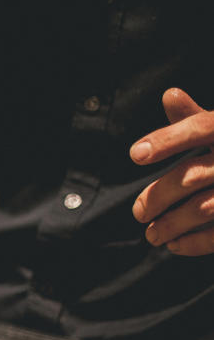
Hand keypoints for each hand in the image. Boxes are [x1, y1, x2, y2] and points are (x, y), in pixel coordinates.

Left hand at [131, 88, 213, 254]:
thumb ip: (196, 117)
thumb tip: (169, 94)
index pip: (201, 127)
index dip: (168, 139)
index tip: (134, 154)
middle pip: (193, 175)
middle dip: (159, 195)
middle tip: (137, 212)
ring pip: (204, 207)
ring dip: (171, 224)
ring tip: (151, 234)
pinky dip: (196, 242)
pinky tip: (174, 245)